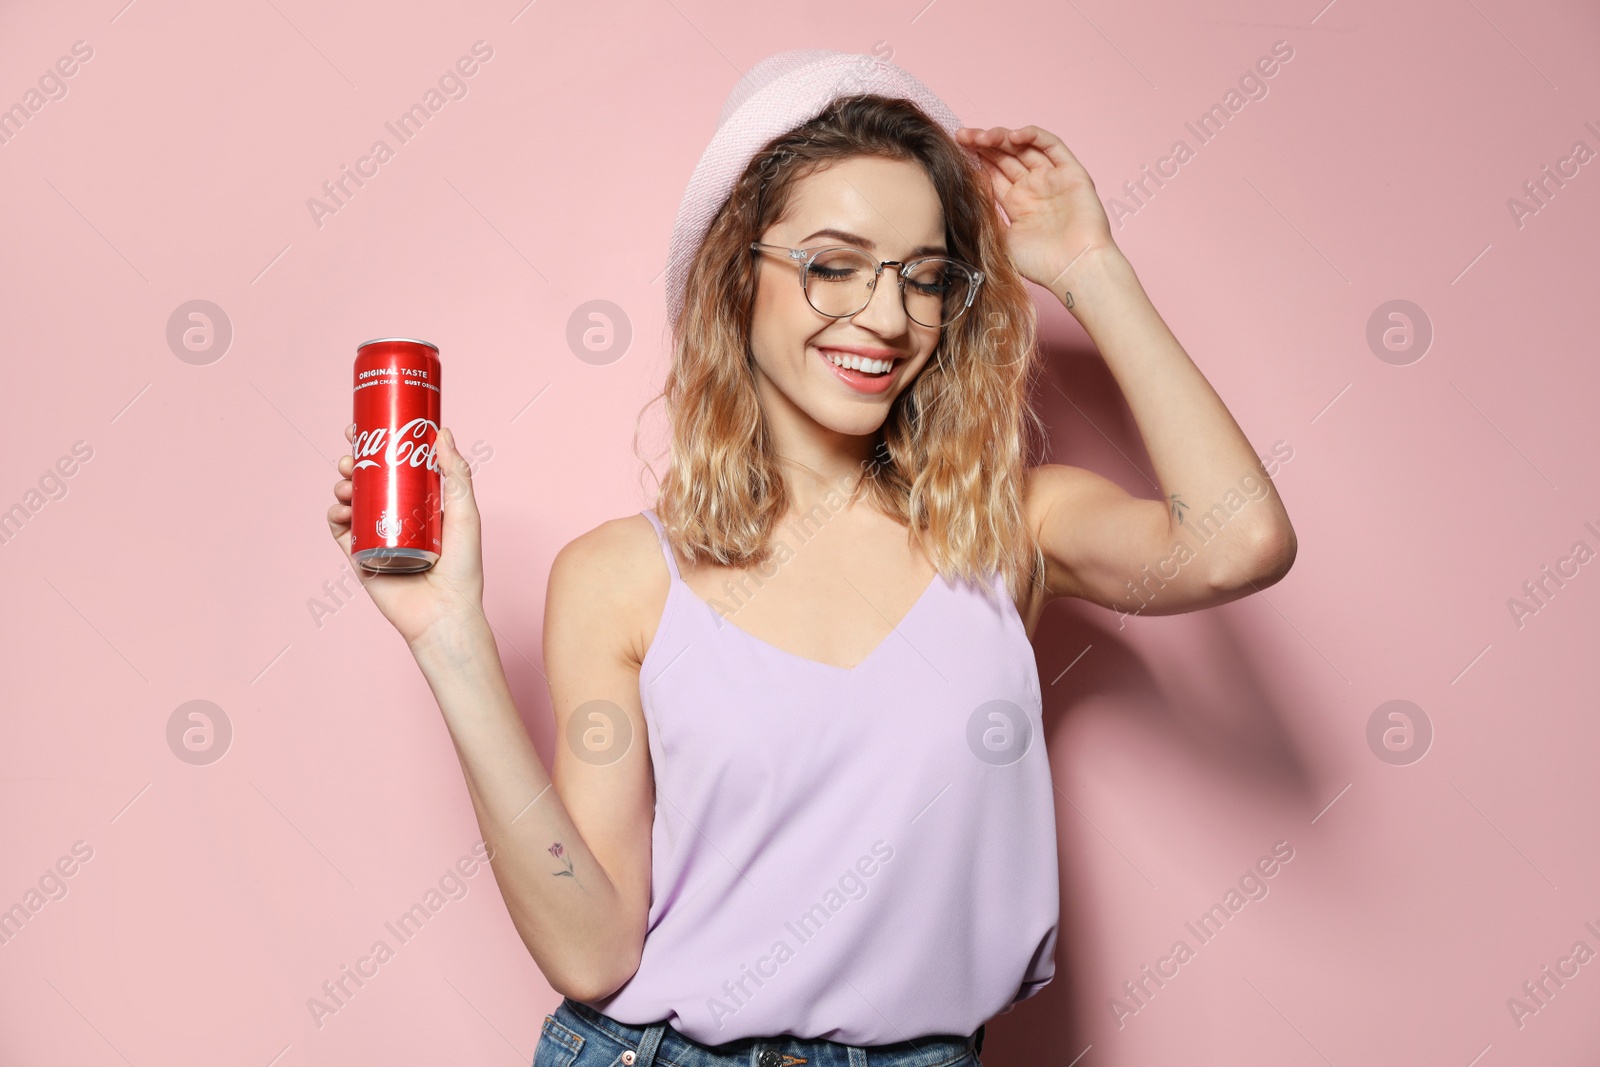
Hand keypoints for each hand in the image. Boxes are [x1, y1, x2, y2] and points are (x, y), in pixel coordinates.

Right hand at [327, 423, 487, 649]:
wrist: (445, 613)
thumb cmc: (463, 567)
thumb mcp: (466, 513)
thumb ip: (456, 474)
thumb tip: (441, 432)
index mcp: (421, 503)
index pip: (396, 466)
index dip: (379, 444)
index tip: (367, 424)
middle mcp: (397, 516)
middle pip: (369, 480)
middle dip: (354, 461)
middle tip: (351, 455)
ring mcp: (376, 536)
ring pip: (351, 501)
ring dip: (342, 485)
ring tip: (347, 482)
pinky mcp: (360, 558)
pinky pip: (340, 532)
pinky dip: (334, 515)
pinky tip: (340, 508)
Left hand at [954, 125, 1116, 294]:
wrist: (1074, 269)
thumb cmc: (1041, 263)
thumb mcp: (1003, 239)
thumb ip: (988, 215)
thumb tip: (965, 196)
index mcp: (1017, 204)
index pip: (993, 173)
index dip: (976, 159)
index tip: (955, 149)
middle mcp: (1034, 188)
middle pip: (1005, 157)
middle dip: (984, 144)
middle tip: (963, 137)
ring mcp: (1052, 179)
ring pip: (1025, 148)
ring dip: (1003, 138)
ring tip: (983, 137)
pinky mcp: (1072, 173)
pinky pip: (1052, 146)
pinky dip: (1033, 136)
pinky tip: (1012, 136)